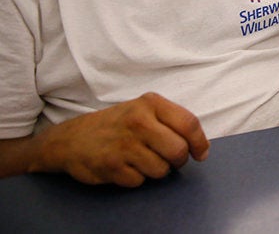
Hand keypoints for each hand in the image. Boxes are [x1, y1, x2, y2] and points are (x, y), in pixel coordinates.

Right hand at [32, 93, 207, 186]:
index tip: (201, 153)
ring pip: (161, 170)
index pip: (189, 124)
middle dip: (179, 161)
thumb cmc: (117, 124)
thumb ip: (172, 122)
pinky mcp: (111, 166)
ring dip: (156, 170)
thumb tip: (200, 147)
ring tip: (141, 159)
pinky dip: (136, 178)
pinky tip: (125, 166)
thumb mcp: (144, 110)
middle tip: (171, 159)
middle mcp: (138, 121)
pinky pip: (140, 181)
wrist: (72, 139)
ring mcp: (124, 144)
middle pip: (178, 151)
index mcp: (151, 104)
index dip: (200, 143)